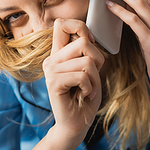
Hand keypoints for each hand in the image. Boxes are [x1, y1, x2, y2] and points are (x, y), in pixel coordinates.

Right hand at [42, 18, 104, 138]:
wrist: (77, 124)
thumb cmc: (85, 97)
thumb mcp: (90, 70)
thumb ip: (87, 53)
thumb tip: (89, 38)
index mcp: (58, 54)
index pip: (62, 24)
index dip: (80, 27)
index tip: (91, 44)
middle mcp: (51, 59)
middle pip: (83, 43)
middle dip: (98, 61)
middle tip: (92, 79)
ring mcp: (50, 70)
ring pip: (87, 61)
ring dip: (95, 80)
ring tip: (88, 90)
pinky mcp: (54, 82)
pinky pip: (82, 76)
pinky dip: (90, 88)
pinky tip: (83, 95)